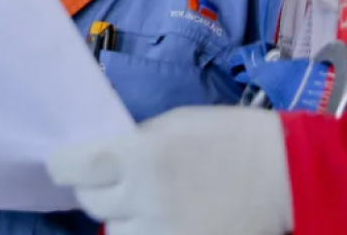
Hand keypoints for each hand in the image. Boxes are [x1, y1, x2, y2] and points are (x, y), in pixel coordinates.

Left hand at [47, 107, 292, 234]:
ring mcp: (161, 234)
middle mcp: (144, 200)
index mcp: (141, 157)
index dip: (63, 164)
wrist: (283, 176)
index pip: (73, 168)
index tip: (65, 164)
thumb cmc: (231, 137)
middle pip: (91, 203)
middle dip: (97, 189)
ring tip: (147, 204)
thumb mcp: (176, 124)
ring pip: (114, 233)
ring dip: (122, 219)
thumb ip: (134, 143)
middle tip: (116, 180)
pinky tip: (161, 220)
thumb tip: (102, 159)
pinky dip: (145, 234)